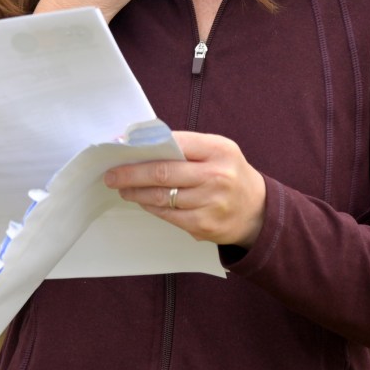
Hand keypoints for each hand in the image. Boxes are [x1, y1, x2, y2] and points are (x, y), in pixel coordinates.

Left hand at [103, 131, 265, 247]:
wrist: (258, 211)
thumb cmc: (229, 174)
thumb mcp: (217, 151)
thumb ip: (187, 147)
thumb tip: (143, 145)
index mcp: (218, 150)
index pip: (174, 144)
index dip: (145, 146)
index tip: (123, 148)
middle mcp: (216, 176)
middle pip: (163, 173)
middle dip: (131, 174)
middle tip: (112, 175)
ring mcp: (211, 203)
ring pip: (162, 197)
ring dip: (136, 193)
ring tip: (123, 188)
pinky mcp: (204, 226)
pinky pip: (169, 215)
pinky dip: (151, 207)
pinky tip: (143, 201)